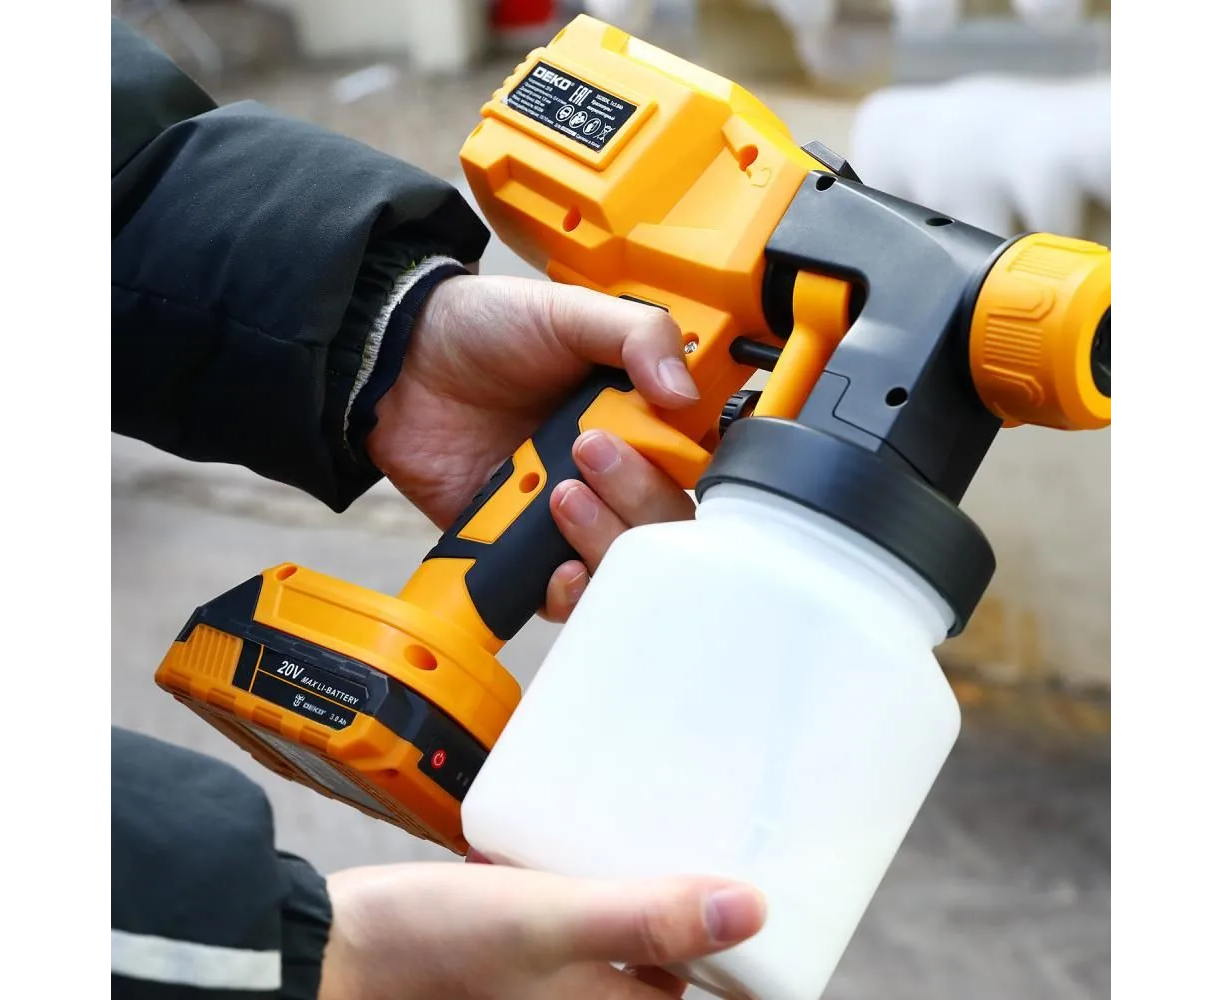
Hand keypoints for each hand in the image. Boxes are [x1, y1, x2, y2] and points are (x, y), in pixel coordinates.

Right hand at [317, 862, 766, 999]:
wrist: (335, 949)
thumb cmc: (434, 948)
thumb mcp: (549, 920)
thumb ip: (644, 915)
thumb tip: (751, 909)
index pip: (710, 989)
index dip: (742, 949)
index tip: (761, 886)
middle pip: (668, 958)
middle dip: (689, 901)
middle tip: (714, 834)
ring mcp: (554, 979)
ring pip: (624, 932)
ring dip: (640, 886)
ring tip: (658, 823)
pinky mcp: (524, 950)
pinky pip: (579, 917)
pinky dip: (589, 882)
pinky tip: (584, 837)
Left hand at [366, 274, 697, 620]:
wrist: (401, 361)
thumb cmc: (486, 327)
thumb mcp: (570, 311)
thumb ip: (640, 335)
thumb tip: (684, 393)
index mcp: (635, 418)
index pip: (690, 466)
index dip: (682, 467)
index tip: (654, 441)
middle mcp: (610, 473)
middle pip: (663, 523)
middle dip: (638, 499)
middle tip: (588, 451)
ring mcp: (567, 514)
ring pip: (620, 566)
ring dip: (605, 544)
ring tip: (562, 498)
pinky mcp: (520, 547)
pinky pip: (562, 597)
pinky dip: (567, 592)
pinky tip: (556, 566)